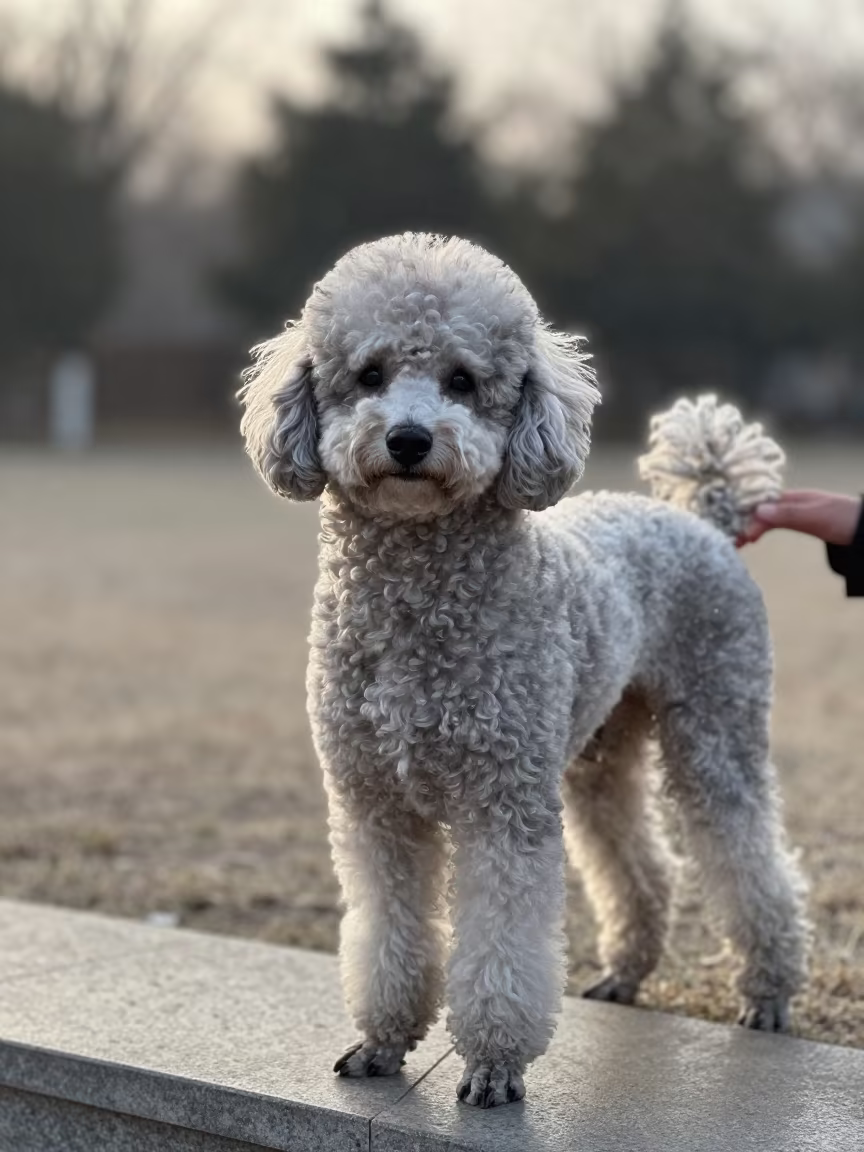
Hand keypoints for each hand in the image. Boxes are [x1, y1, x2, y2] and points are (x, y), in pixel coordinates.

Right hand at [738, 490, 860, 546]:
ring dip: (751, 526)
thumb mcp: (817, 518)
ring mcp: (799, 511)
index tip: (735, 532)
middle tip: (730, 541)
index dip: (746, 516)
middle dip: (743, 521)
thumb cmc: (845, 519)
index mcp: (795, 497)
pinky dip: (762, 529)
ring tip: (736, 541)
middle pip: (762, 509)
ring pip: (767, 517)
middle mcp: (794, 502)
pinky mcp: (804, 521)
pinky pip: (776, 523)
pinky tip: (755, 536)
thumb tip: (757, 511)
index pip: (762, 504)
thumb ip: (789, 515)